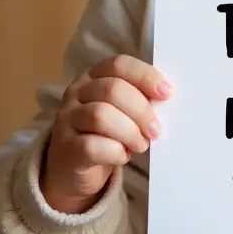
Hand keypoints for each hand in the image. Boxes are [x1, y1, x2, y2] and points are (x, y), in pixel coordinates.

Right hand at [41, 54, 171, 214]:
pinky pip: (92, 146)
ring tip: (141, 144)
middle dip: (141, 111)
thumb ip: (138, 100)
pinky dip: (115, 152)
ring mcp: (67, 119)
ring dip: (130, 132)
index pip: (119, 64)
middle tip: (155, 130)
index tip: (166, 93)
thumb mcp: (121, 111)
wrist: (72, 169)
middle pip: (112, 90)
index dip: (145, 76)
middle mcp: (76, 92)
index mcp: (93, 76)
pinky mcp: (66, 147)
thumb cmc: (105, 134)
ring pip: (101, 116)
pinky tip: (122, 156)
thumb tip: (166, 98)